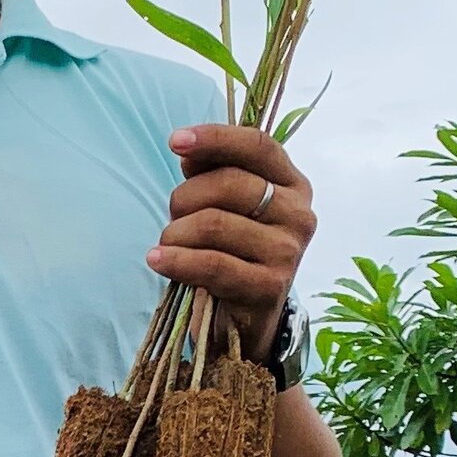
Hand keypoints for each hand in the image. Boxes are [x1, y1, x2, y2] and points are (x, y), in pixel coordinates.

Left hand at [150, 124, 314, 357]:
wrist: (248, 318)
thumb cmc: (232, 251)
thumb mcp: (226, 207)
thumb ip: (211, 173)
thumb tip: (189, 152)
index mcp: (293, 184)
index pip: (258, 146)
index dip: (216, 138)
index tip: (175, 141)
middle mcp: (299, 213)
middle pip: (230, 183)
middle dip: (185, 197)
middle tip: (171, 216)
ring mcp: (288, 251)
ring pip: (215, 223)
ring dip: (176, 232)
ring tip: (166, 245)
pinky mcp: (270, 287)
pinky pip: (212, 264)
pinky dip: (177, 260)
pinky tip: (157, 259)